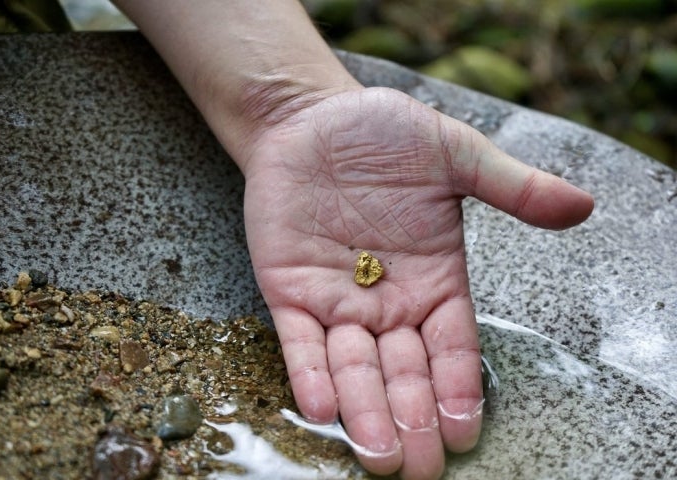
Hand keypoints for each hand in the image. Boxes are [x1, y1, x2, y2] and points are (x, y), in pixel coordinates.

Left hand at [242, 87, 592, 478]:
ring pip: (353, 369)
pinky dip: (309, 374)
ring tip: (377, 455)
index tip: (464, 429)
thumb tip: (580, 206)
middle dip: (412, 419)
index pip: (452, 347)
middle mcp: (387, 301)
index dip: (457, 389)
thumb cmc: (381, 134)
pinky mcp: (288, 290)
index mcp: (434, 280)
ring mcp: (336, 300)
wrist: (309, 119)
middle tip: (419, 466)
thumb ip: (510, 186)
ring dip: (364, 412)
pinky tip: (321, 407)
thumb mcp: (454, 154)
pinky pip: (299, 341)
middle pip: (405, 372)